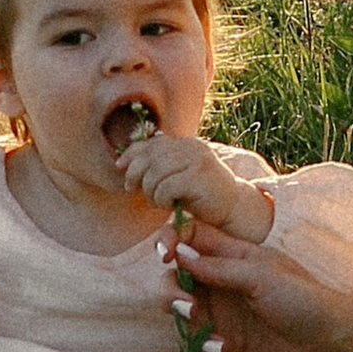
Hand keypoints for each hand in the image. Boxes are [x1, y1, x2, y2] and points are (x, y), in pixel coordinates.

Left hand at [118, 124, 272, 240]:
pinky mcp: (199, 176)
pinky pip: (166, 186)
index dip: (131, 154)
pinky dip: (161, 198)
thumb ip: (157, 165)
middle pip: (149, 156)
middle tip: (134, 190)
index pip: (151, 143)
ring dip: (150, 190)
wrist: (232, 209)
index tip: (120, 168)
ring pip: (155, 172)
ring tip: (157, 201)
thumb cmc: (199, 195)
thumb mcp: (176, 176)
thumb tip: (123, 160)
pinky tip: (168, 205)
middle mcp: (191, 147)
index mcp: (185, 143)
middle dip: (135, 174)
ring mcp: (197, 160)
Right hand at [167, 221, 352, 351]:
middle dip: (172, 296)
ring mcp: (224, 319)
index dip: (170, 242)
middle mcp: (222, 287)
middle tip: (190, 308)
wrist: (335, 344)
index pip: (189, 239)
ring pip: (182, 322)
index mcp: (231, 259)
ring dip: (191, 335)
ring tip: (221, 347)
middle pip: (175, 283)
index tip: (166, 257)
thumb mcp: (261, 276)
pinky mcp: (230, 350)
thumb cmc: (305, 301)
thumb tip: (179, 252)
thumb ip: (218, 267)